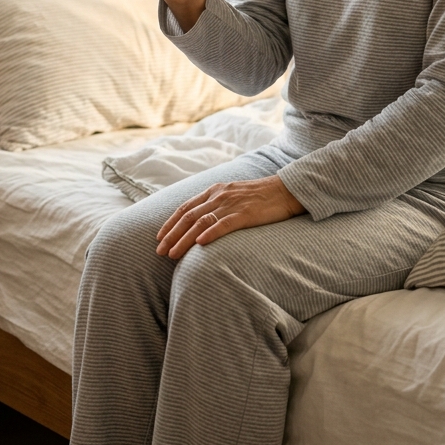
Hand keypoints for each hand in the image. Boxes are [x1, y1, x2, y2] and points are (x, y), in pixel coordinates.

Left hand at [156, 176, 305, 259]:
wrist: (286, 190)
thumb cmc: (261, 197)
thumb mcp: (234, 195)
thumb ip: (218, 204)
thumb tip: (202, 223)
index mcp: (215, 190)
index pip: (186, 207)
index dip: (171, 222)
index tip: (159, 237)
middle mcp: (219, 195)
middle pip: (189, 216)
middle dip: (171, 234)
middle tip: (159, 251)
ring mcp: (232, 204)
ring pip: (201, 222)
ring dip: (184, 239)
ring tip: (172, 254)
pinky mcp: (245, 213)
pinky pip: (224, 224)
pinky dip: (210, 234)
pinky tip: (200, 244)